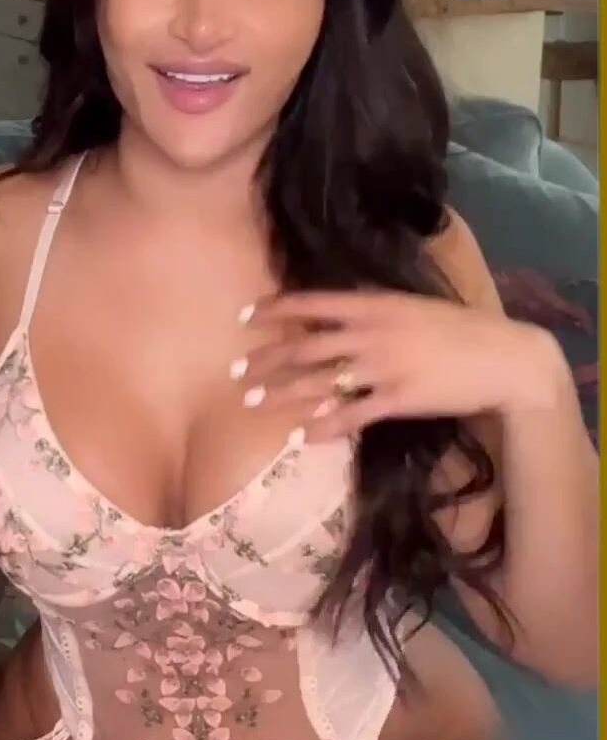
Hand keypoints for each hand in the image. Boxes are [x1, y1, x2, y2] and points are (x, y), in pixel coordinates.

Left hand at [238, 289, 564, 439]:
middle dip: (265, 361)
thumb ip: (373, 311)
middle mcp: (372, 334)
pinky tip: (301, 436)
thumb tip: (335, 317)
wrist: (504, 358)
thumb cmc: (460, 329)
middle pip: (305, 348)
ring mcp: (384, 369)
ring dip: (281, 394)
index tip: (244, 317)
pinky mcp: (398, 401)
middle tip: (235, 374)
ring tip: (252, 403)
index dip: (274, 310)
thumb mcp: (412, 306)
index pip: (312, 303)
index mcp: (375, 304)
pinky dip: (323, 427)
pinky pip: (351, 416)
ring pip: (319, 383)